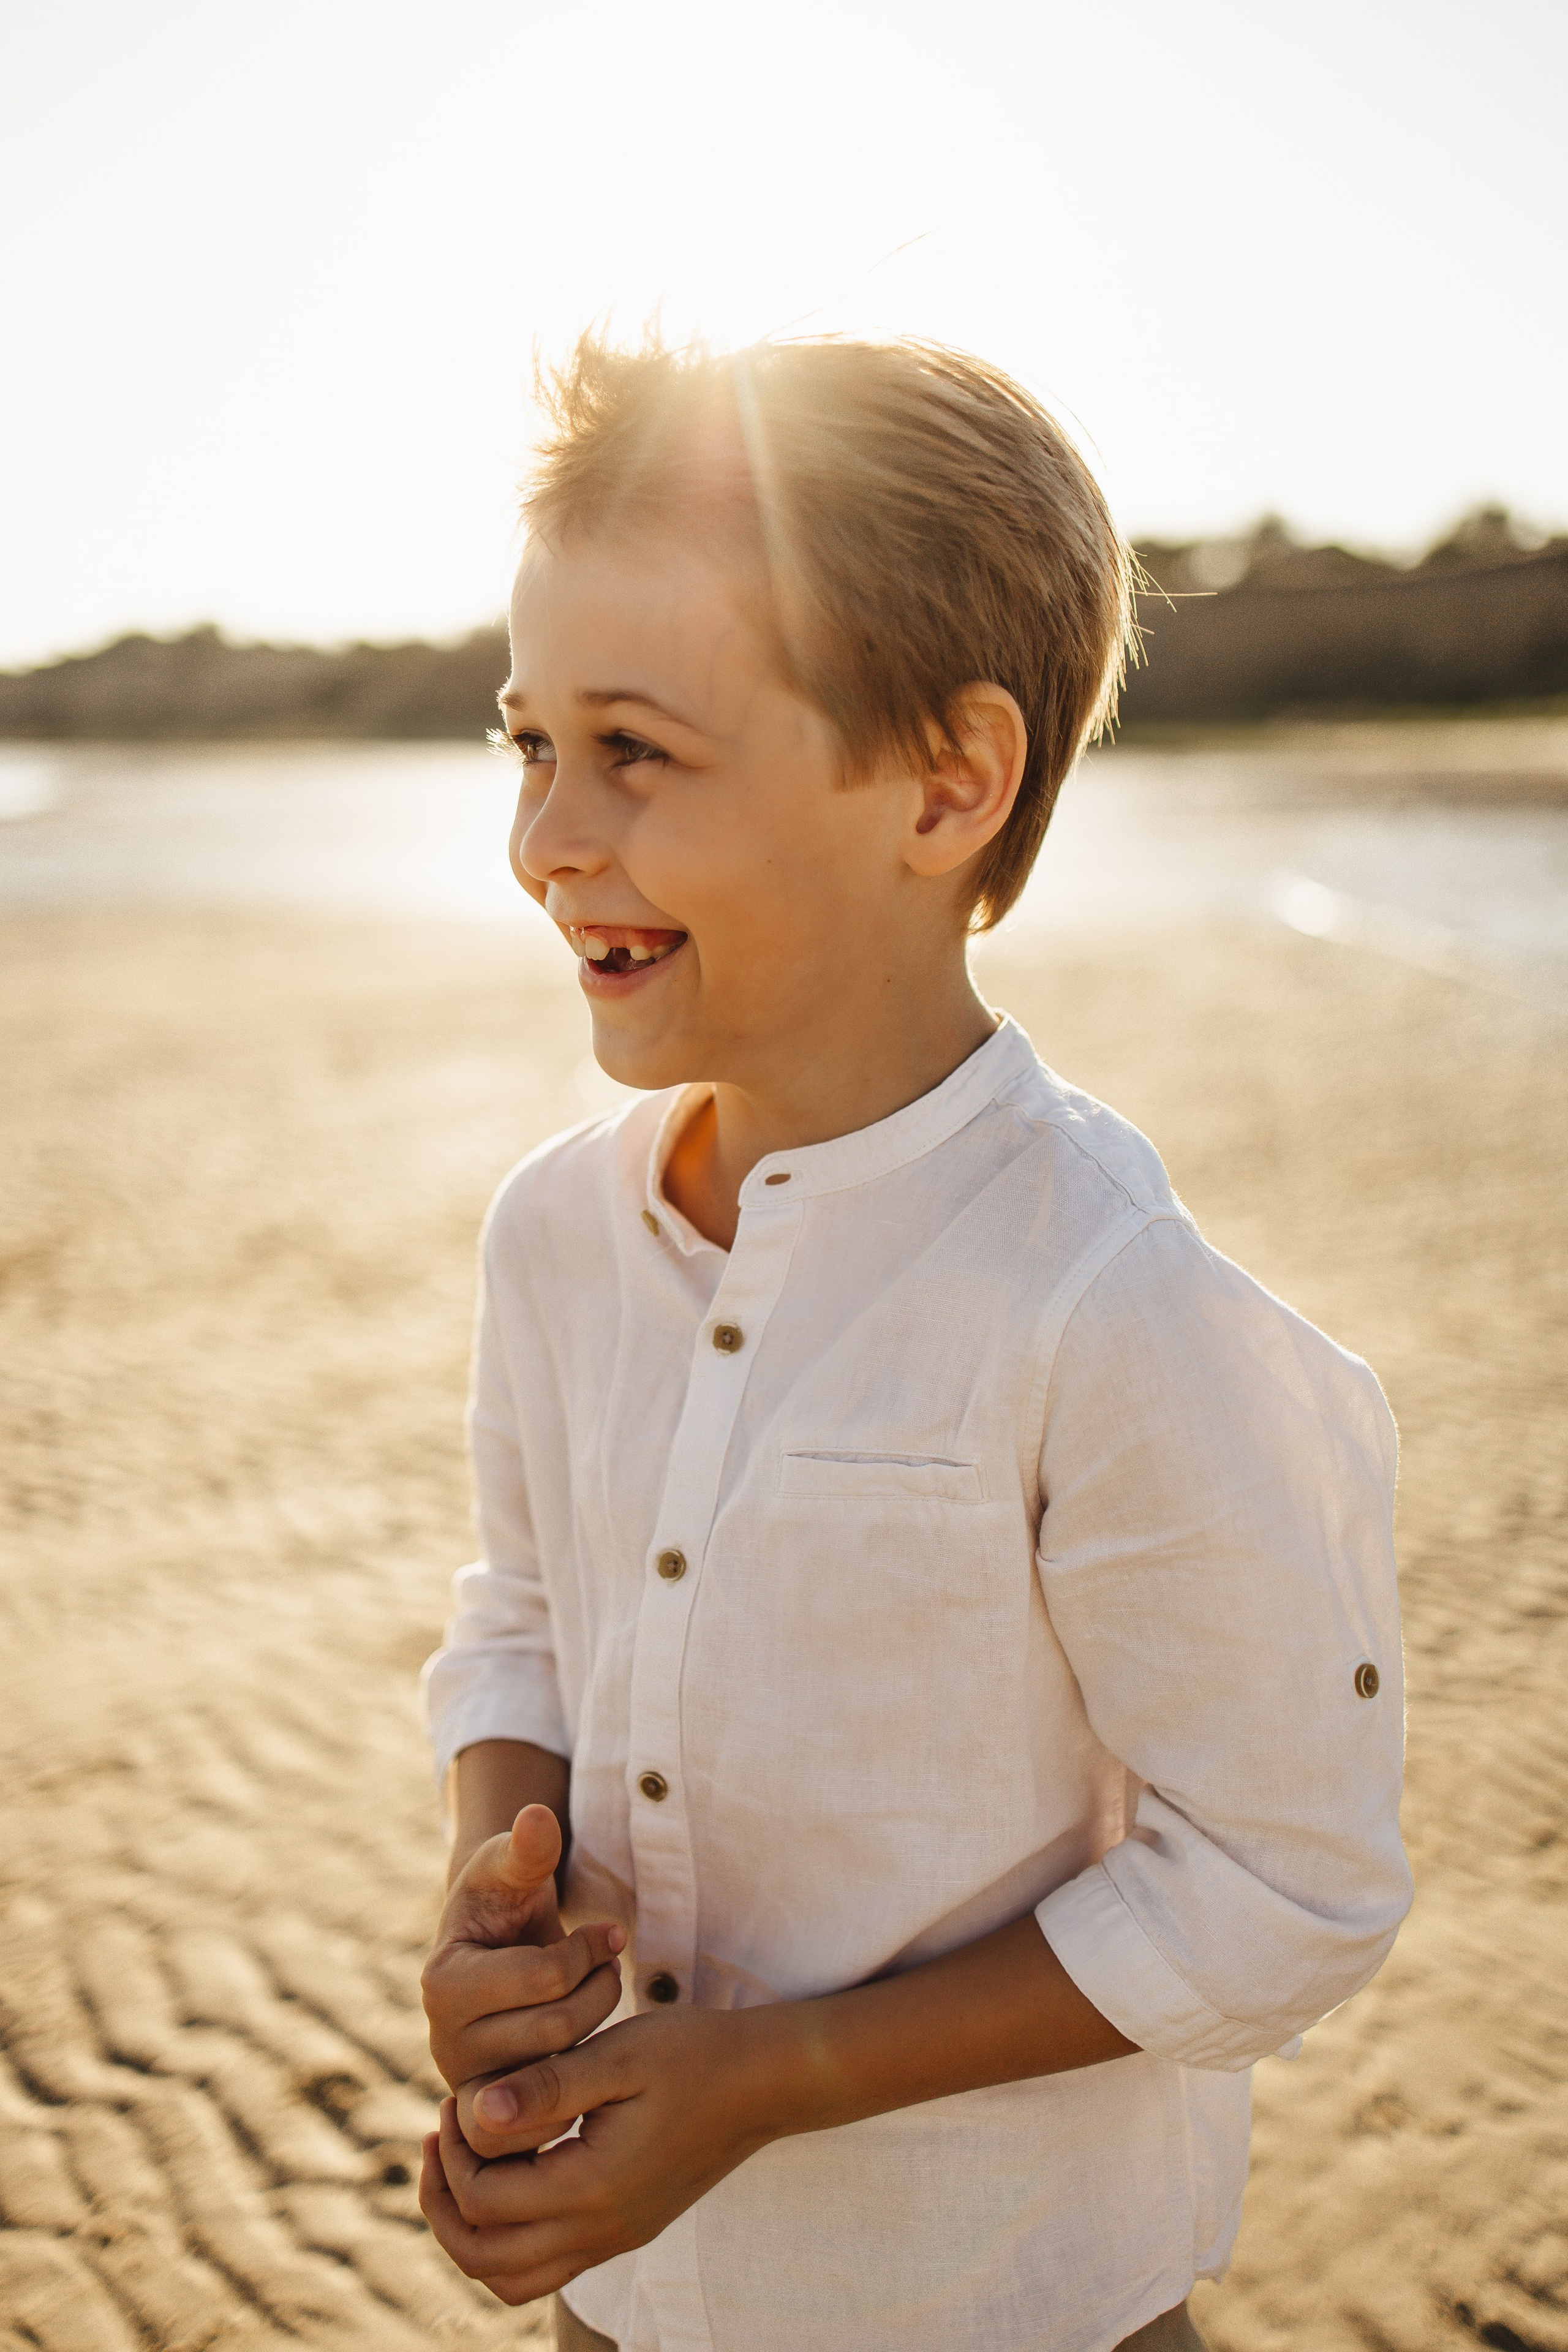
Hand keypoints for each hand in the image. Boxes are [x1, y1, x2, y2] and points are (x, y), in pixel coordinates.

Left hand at [418, 2005, 786, 2305]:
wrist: (763, 2082)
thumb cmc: (693, 2055)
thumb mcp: (619, 2054)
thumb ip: (548, 2085)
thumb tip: (477, 2112)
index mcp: (594, 2188)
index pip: (484, 2200)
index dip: (454, 2151)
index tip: (459, 2096)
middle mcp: (600, 2231)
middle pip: (483, 2257)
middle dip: (444, 2198)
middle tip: (440, 2133)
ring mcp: (613, 2238)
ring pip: (509, 2277)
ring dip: (470, 2229)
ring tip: (461, 2162)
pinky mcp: (621, 2230)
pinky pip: (542, 2266)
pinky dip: (507, 2235)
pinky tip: (510, 2171)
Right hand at [420, 1803, 625, 2093]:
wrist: (493, 1948)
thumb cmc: (503, 1897)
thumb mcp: (512, 1866)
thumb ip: (527, 1848)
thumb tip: (538, 1816)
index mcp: (441, 1982)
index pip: (544, 1978)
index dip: (589, 1949)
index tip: (610, 1930)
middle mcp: (445, 2045)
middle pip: (557, 2030)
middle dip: (600, 1988)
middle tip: (613, 1963)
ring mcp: (470, 2087)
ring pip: (562, 2074)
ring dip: (596, 2027)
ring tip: (600, 1990)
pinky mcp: (498, 2115)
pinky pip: (551, 2122)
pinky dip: (584, 2086)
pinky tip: (595, 2044)